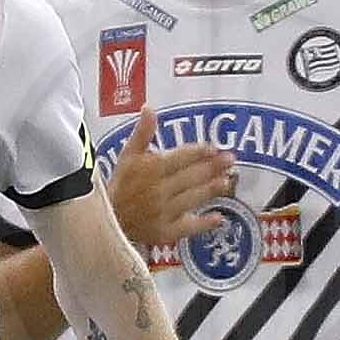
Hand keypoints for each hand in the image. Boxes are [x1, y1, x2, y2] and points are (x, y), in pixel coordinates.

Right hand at [105, 135, 239, 247]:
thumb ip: (142, 133)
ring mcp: (163, 212)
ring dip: (211, 189)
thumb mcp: (128, 155)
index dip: (198, 152)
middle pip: (191, 177)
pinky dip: (204, 223)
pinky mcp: (165, 232)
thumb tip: (149, 108)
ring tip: (226, 180)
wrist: (109, 220)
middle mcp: (158, 190)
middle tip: (231, 159)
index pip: (179, 158)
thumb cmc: (121, 184)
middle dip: (212, 167)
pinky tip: (219, 218)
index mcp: (150, 169)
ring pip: (192, 198)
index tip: (213, 148)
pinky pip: (188, 227)